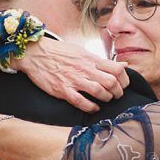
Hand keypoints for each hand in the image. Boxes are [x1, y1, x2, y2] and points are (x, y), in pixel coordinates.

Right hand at [15, 38, 129, 112]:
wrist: (35, 53)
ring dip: (106, 99)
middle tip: (116, 95)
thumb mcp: (83, 52)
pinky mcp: (62, 90)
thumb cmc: (59, 52)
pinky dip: (91, 107)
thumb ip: (102, 61)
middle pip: (111, 82)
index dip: (125, 79)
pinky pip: (81, 102)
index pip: (117, 69)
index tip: (123, 84)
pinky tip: (93, 107)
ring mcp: (74, 80)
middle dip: (118, 92)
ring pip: (99, 92)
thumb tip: (124, 65)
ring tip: (105, 100)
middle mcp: (85, 69)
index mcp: (91, 59)